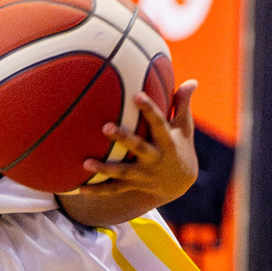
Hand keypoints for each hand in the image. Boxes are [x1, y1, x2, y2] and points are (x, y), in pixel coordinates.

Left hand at [81, 80, 198, 203]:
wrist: (180, 182)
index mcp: (167, 142)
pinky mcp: (134, 185)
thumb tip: (192, 80)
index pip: (159, 123)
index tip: (137, 95)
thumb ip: (182, 104)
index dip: (149, 110)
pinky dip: (98, 190)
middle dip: (124, 139)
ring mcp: (144, 174)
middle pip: (139, 148)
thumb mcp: (184, 127)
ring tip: (85, 162)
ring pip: (124, 172)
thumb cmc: (179, 145)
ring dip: (105, 169)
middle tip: (105, 127)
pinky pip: (114, 189)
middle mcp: (156, 159)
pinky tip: (79, 189)